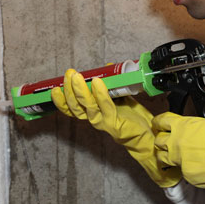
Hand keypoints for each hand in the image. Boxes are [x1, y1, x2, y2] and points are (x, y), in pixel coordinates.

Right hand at [51, 69, 181, 187]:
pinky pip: (106, 107)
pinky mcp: (115, 124)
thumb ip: (111, 84)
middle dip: (69, 91)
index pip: (72, 109)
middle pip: (76, 107)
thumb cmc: (133, 117)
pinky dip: (101, 94)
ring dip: (80, 91)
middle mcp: (95, 119)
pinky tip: (98, 82)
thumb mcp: (120, 97)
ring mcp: (104, 122)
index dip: (61, 101)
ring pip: (87, 107)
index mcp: (93, 113)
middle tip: (68, 75)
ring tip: (76, 77)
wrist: (149, 134)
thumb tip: (106, 69)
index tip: (54, 89)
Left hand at [152, 112, 204, 203]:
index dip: (159, 121)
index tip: (159, 123)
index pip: (161, 121)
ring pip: (163, 158)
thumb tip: (203, 123)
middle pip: (158, 140)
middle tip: (167, 139)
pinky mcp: (188, 175)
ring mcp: (181, 162)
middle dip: (162, 139)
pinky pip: (180, 170)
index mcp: (184, 127)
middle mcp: (178, 144)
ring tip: (174, 154)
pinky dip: (183, 167)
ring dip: (166, 155)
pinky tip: (192, 165)